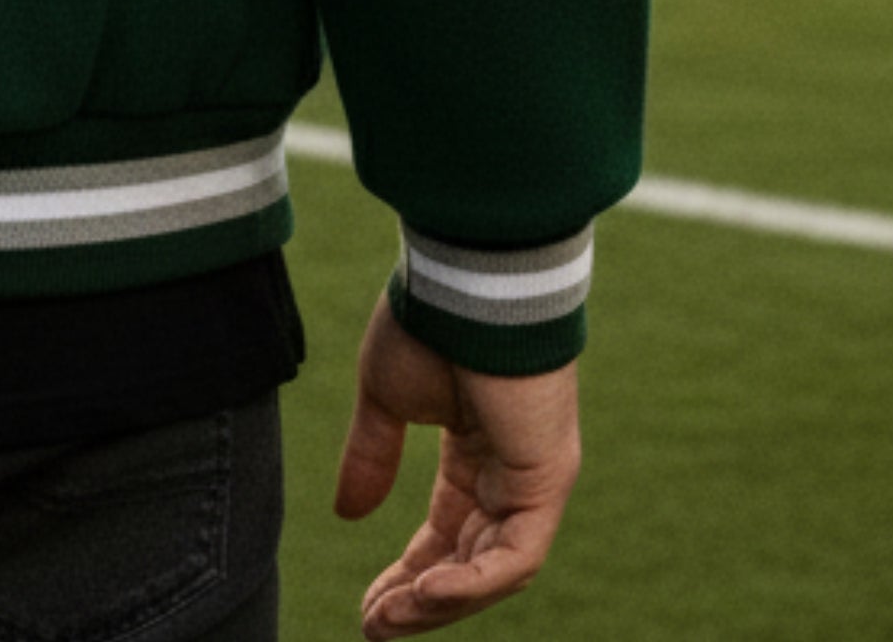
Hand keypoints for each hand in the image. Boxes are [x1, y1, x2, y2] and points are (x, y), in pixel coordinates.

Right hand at [333, 294, 581, 636]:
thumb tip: (347, 514)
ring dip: (440, 600)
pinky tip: (425, 593)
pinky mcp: (545, 483)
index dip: (409, 569)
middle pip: (470, 560)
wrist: (465, 284)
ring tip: (388, 618)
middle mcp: (512, 473)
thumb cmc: (428, 323)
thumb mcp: (385, 399)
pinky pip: (515, 556)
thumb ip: (372, 457)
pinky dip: (472, 582)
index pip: (447, 530)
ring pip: (494, 569)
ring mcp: (534, 481)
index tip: (370, 602)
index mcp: (477, 449)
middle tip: (375, 626)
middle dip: (422, 599)